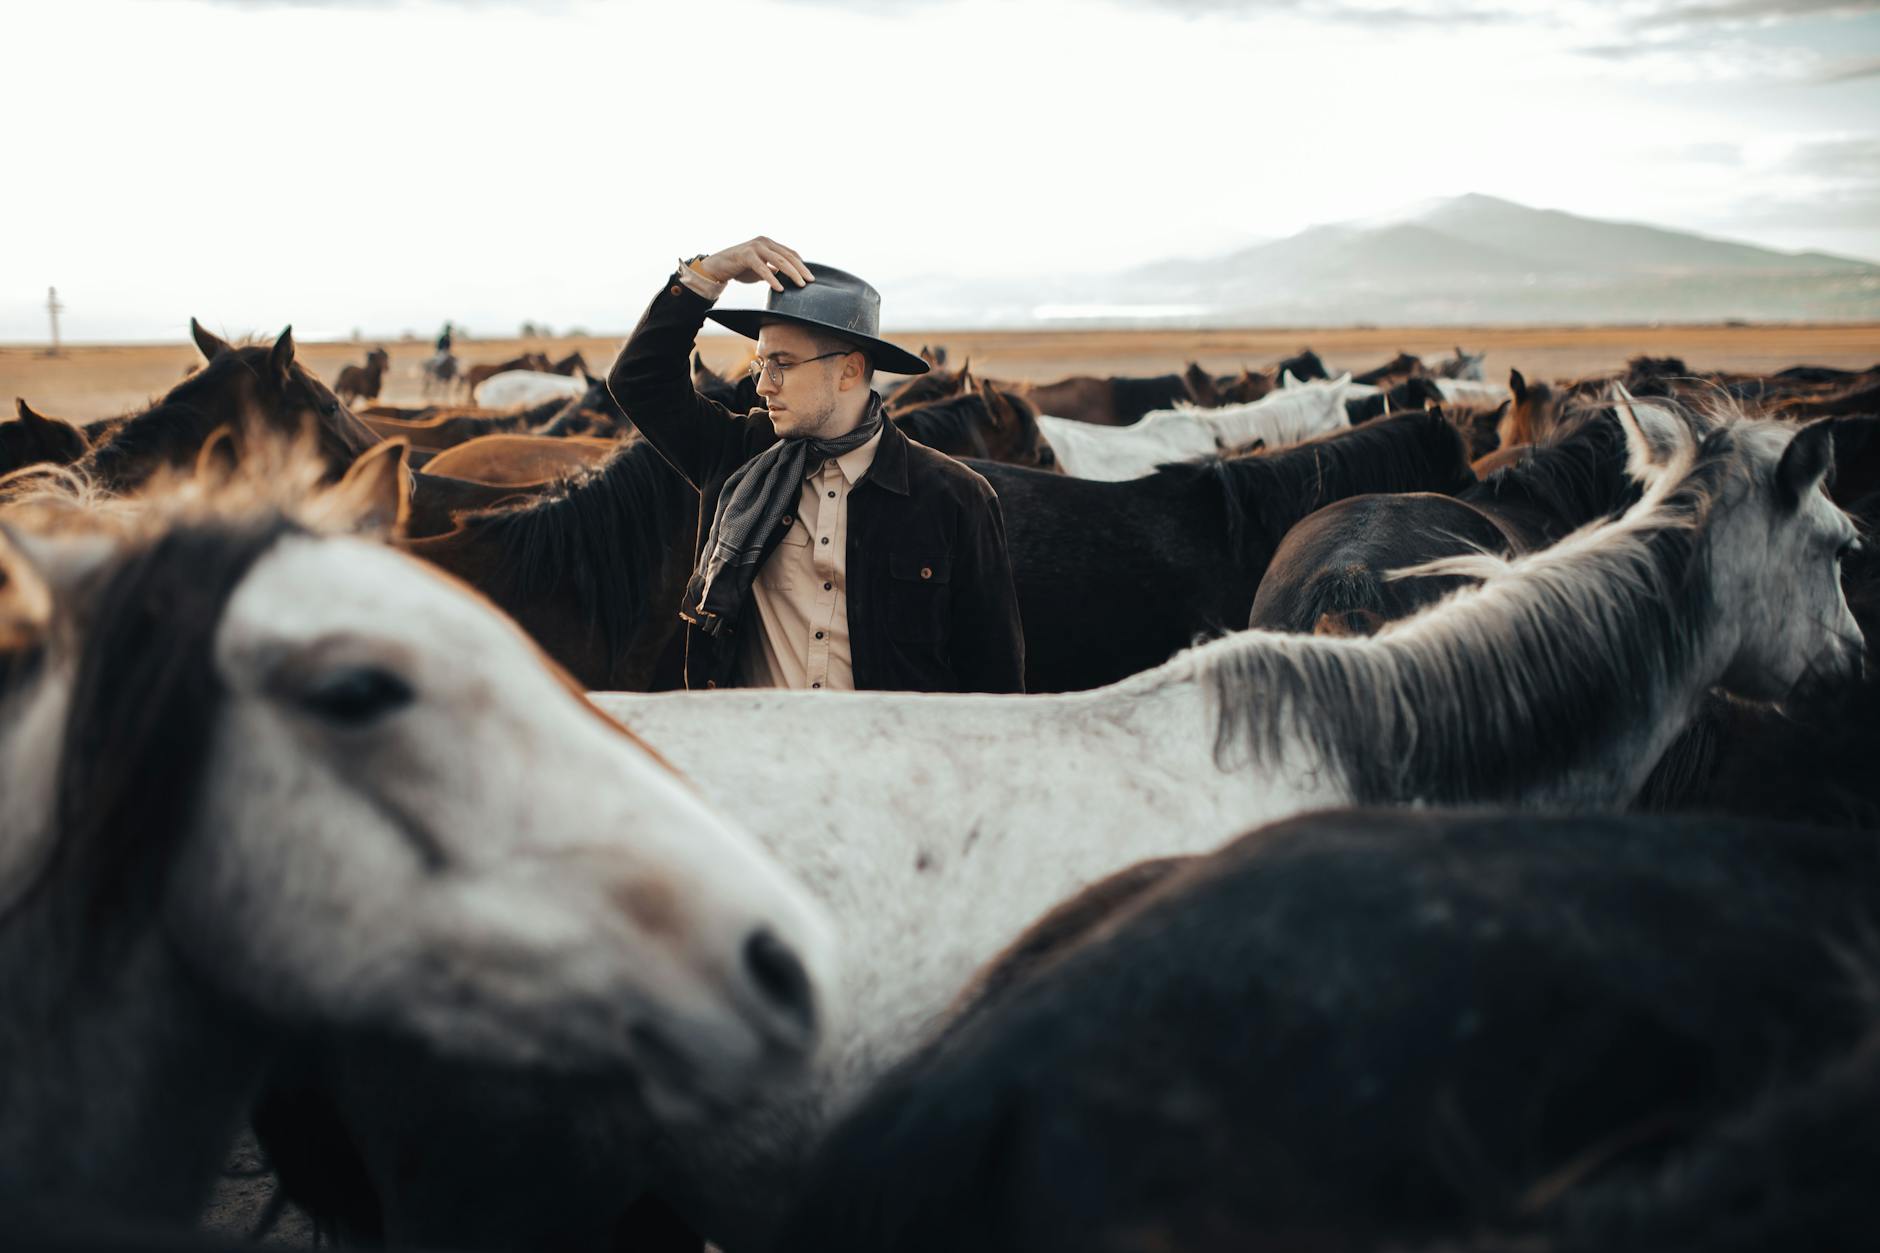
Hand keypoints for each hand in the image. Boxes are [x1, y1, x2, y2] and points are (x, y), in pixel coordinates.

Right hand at [698, 237, 814, 291]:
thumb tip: (789, 279)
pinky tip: (779, 288)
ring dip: (791, 273)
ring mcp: (755, 247)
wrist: (718, 267)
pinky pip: (763, 268)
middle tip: (810, 281)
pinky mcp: (746, 255)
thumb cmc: (741, 268)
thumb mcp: (761, 268)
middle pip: (788, 256)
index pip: (790, 253)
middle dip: (800, 269)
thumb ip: (774, 270)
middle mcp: (764, 242)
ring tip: (800, 284)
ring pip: (779, 260)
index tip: (810, 277)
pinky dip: (772, 279)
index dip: (801, 265)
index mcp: (769, 243)